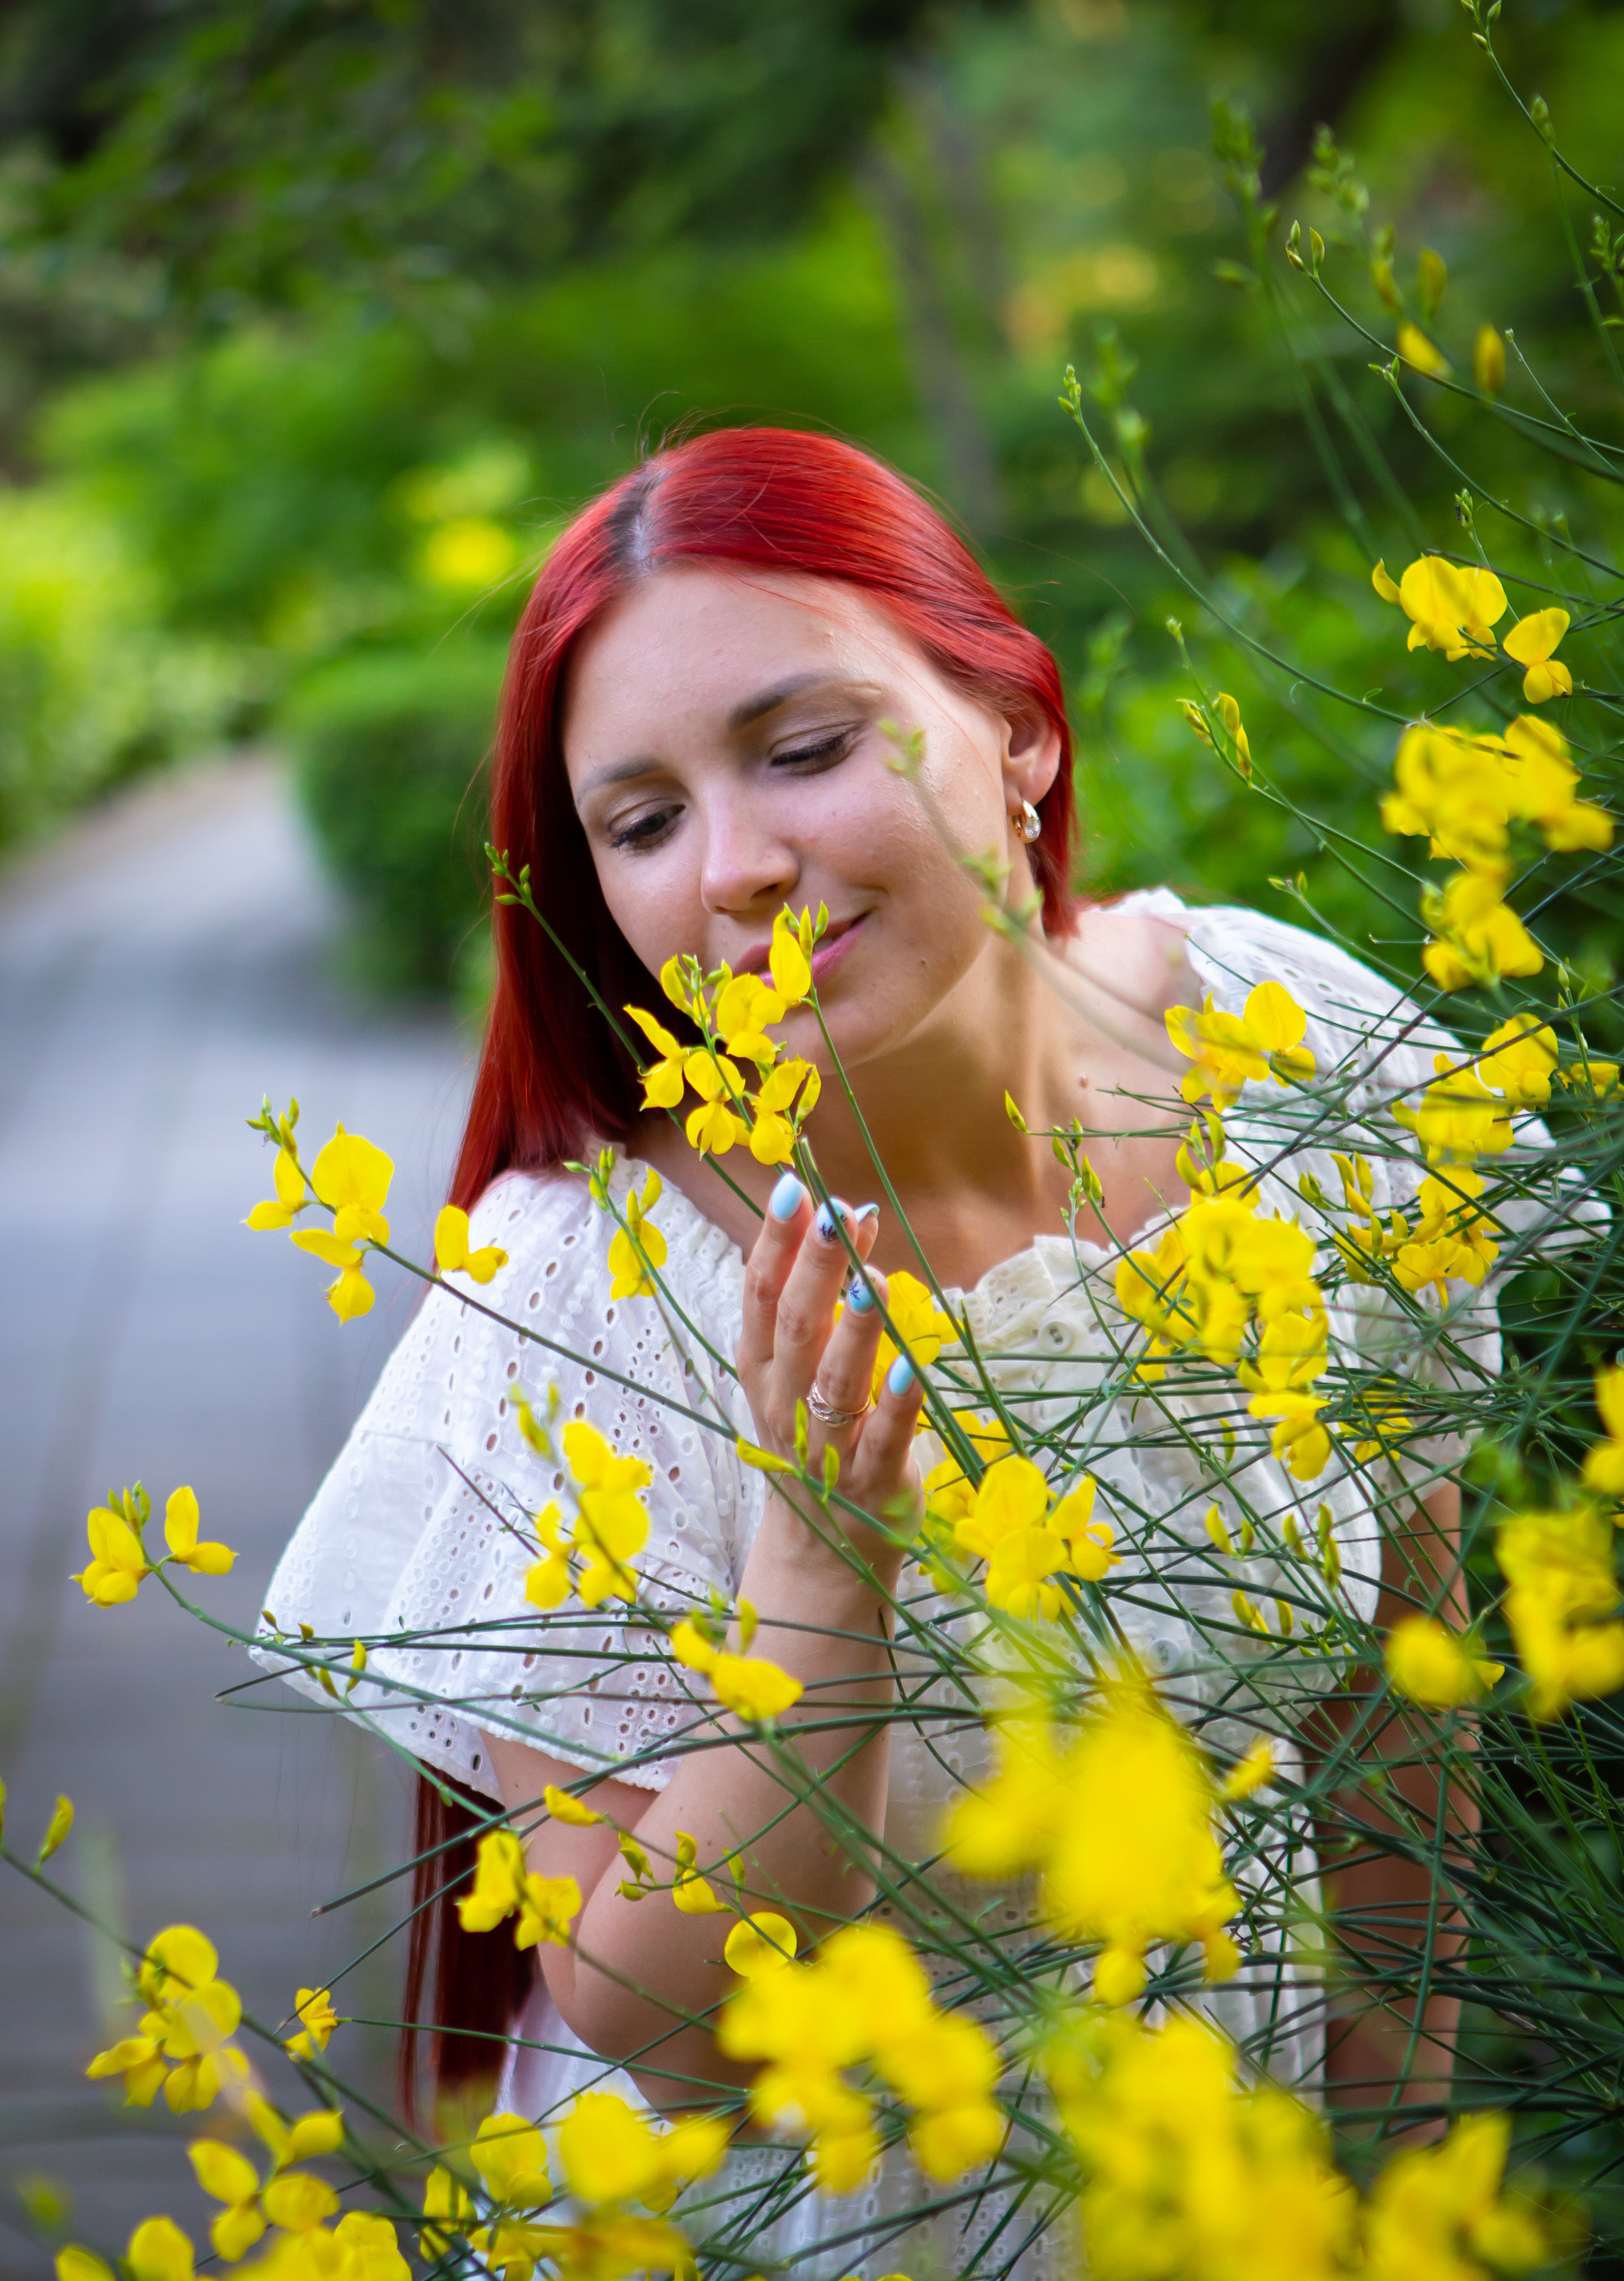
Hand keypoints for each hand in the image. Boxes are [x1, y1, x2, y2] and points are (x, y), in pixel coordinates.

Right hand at [736, 1175, 925, 1548]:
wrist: (823, 1547)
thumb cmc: (815, 1434)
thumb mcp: (799, 1368)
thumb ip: (819, 1299)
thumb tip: (850, 1217)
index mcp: (761, 1369)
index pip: (759, 1295)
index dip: (774, 1241)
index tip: (794, 1188)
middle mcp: (783, 1404)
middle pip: (795, 1328)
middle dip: (815, 1267)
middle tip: (837, 1213)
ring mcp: (825, 1447)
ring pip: (834, 1382)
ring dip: (854, 1331)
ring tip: (872, 1280)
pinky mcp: (873, 1483)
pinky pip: (884, 1439)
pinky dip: (896, 1404)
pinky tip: (912, 1366)